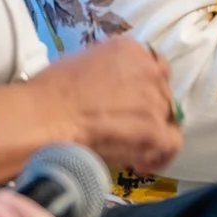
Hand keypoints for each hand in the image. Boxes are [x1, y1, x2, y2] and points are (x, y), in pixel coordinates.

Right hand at [26, 37, 182, 174]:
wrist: (45, 115)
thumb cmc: (50, 91)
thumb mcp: (82, 62)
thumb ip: (108, 72)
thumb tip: (111, 90)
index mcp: (131, 50)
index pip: (153, 69)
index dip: (144, 90)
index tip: (131, 105)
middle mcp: (149, 70)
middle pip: (163, 94)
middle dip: (148, 113)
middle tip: (128, 130)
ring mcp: (155, 100)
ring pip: (167, 119)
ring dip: (151, 134)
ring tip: (130, 151)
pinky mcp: (155, 129)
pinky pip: (171, 145)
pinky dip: (159, 157)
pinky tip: (139, 165)